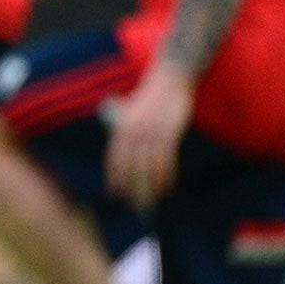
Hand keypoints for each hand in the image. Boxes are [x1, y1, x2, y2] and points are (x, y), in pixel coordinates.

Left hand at [105, 60, 192, 210]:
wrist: (169, 80)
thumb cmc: (151, 98)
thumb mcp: (131, 113)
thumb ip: (126, 132)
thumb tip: (128, 159)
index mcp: (121, 128)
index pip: (115, 159)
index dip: (115, 178)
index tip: (115, 194)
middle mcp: (133, 132)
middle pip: (131, 168)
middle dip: (133, 187)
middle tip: (135, 203)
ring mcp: (151, 134)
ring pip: (150, 167)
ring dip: (152, 186)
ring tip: (154, 198)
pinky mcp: (169, 134)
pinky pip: (166, 161)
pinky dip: (166, 176)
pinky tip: (167, 186)